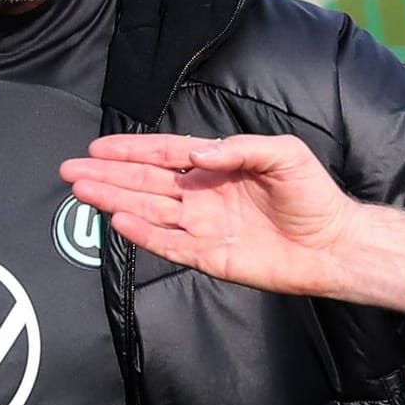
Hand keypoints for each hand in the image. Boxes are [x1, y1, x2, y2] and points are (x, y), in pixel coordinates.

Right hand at [62, 133, 356, 295]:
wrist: (333, 243)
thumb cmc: (313, 195)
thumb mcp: (284, 154)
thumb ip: (241, 148)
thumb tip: (199, 153)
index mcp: (218, 167)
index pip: (166, 154)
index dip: (131, 150)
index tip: (97, 147)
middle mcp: (204, 196)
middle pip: (147, 183)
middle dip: (109, 175)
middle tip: (70, 170)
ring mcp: (204, 227)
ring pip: (150, 211)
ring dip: (116, 200)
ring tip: (83, 191)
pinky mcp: (211, 257)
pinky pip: (170, 244)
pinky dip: (145, 234)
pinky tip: (119, 221)